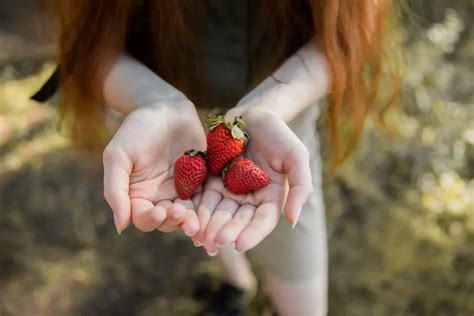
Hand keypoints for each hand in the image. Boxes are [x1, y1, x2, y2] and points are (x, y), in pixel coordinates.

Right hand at [103, 100, 205, 234]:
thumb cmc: (136, 129)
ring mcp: (182, 190)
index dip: (150, 220)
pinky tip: (211, 209)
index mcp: (138, 195)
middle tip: (181, 214)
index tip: (159, 213)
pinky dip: (207, 207)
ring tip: (196, 221)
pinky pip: (205, 198)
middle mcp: (160, 197)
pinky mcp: (201, 181)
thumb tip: (121, 226)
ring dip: (191, 220)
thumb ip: (115, 189)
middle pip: (167, 221)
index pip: (142, 218)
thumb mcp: (118, 155)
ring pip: (188, 214)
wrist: (166, 108)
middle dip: (173, 221)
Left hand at [193, 110, 313, 253]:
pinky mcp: (211, 181)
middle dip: (227, 232)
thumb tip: (292, 220)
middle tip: (215, 243)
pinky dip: (197, 210)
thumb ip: (301, 186)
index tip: (240, 245)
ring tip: (199, 238)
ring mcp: (229, 191)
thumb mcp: (297, 156)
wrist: (252, 115)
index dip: (252, 234)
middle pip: (238, 220)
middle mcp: (249, 198)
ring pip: (219, 213)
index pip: (263, 221)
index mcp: (271, 197)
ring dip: (209, 226)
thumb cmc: (278, 134)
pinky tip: (188, 220)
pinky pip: (203, 198)